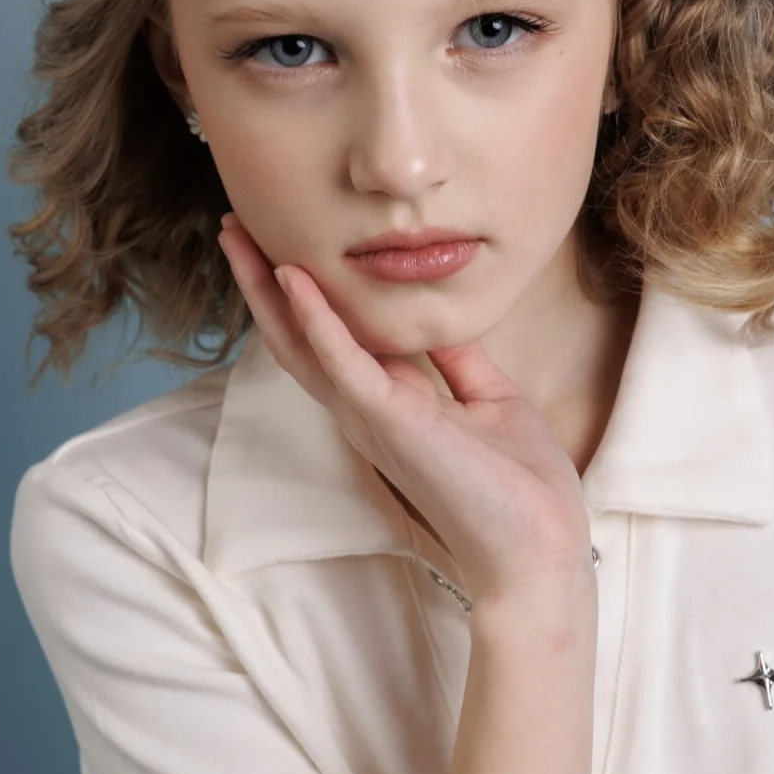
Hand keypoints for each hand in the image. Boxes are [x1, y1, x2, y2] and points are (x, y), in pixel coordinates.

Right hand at [216, 214, 596, 613]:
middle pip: (296, 339)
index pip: (331, 340)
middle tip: (234, 229)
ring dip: (266, 289)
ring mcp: (371, 418)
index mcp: (388, 406)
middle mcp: (366, 412)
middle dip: (262, 283)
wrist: (539, 544)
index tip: (286, 242)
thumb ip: (457, 362)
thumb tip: (439, 318)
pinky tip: (293, 275)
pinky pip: (341, 361)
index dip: (305, 293)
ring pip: (299, 346)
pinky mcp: (389, 421)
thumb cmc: (519, 485)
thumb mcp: (489, 400)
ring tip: (237, 238)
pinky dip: (316, 317)